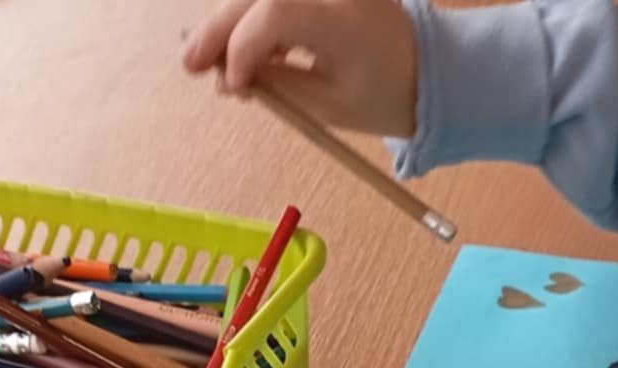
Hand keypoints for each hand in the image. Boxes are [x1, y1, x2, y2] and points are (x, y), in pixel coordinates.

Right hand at [184, 0, 418, 136]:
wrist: (428, 70)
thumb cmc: (383, 94)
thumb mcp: (329, 105)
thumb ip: (277, 86)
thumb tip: (228, 79)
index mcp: (342, 19)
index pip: (274, 13)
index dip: (241, 46)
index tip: (230, 87)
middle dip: (217, 28)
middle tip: (189, 67)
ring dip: (228, 22)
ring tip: (209, 65)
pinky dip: (252, 20)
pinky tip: (242, 55)